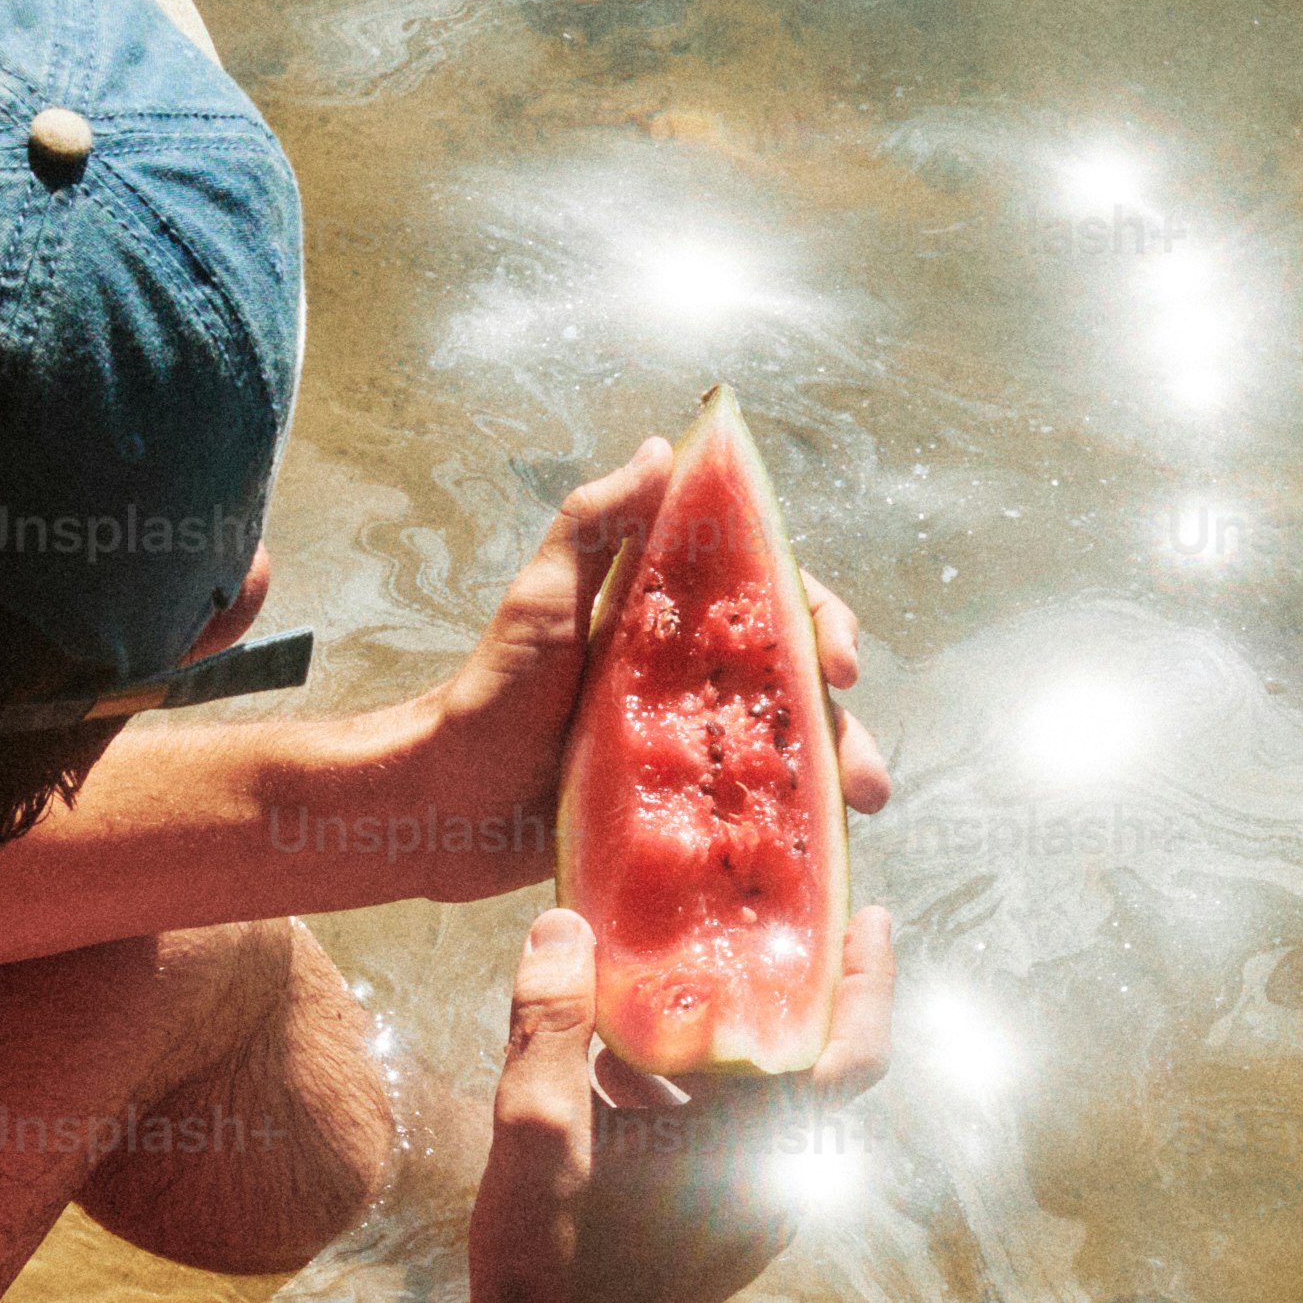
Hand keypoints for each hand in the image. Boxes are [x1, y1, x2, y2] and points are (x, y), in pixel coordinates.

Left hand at [394, 440, 890, 897]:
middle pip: (792, 685)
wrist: (444, 804)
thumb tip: (663, 448)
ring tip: (856, 805)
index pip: (770, 602)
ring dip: (831, 778)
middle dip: (837, 719)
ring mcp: (688, 752)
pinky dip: (785, 831)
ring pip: (781, 754)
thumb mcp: (543, 600)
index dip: (816, 622)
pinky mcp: (677, 815)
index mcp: (672, 622)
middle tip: (858, 766)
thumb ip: (597, 526)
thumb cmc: (489, 694)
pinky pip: (744, 819)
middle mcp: (691, 682)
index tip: (836, 661)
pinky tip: (812, 855)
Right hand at [451, 905, 900, 1302]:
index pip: (850, 1053)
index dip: (867, 979)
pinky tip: (614, 1070)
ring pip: (758, 1107)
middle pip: (804, 1067)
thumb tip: (564, 927)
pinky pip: (725, 1144)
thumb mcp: (535, 1132)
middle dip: (775, 993)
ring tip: (661, 988)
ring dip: (720, 1046)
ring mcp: (745, 1219)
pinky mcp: (713, 1237)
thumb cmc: (548, 1272)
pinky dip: (693, 1095)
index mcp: (752, 1156)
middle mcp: (768, 1187)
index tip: (868, 917)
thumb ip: (550, 1024)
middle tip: (748, 926)